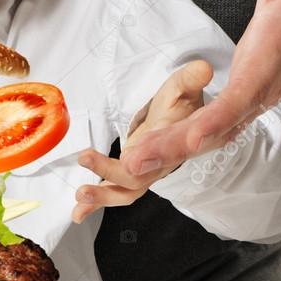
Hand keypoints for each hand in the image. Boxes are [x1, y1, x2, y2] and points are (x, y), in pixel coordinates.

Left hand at [72, 60, 212, 221]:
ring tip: (81, 193)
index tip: (131, 157)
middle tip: (87, 158)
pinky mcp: (134, 175)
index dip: (153, 154)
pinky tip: (78, 212)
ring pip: (128, 189)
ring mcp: (148, 172)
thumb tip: (203, 68)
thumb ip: (190, 79)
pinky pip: (116, 192)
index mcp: (177, 141)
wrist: (185, 124)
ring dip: (103, 195)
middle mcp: (163, 162)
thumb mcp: (184, 86)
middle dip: (112, 172)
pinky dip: (96, 205)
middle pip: (142, 176)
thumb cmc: (181, 104)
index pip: (168, 150)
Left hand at [123, 0, 280, 177]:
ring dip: (175, 152)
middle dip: (178, 148)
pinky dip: (184, 143)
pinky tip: (149, 154)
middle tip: (133, 165)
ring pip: (216, 134)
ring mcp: (256, 95)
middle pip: (221, 127)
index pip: (242, 96)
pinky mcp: (247, 97)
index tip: (183, 138)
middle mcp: (264, 82)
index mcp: (273, 50)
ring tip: (128, 170)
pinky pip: (214, 128)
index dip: (209, 121)